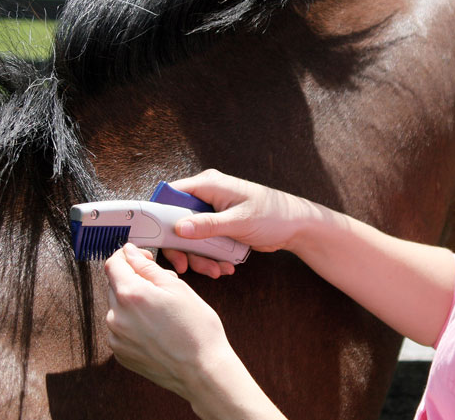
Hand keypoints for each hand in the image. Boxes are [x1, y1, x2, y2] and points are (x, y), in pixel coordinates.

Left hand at [104, 244, 235, 398]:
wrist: (202, 371)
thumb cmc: (196, 329)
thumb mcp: (178, 288)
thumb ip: (148, 268)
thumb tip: (130, 253)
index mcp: (130, 295)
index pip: (112, 264)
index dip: (127, 256)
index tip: (141, 258)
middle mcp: (116, 317)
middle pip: (115, 285)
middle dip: (134, 280)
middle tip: (161, 287)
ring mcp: (116, 338)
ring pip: (118, 308)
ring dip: (133, 303)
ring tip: (162, 312)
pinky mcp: (120, 354)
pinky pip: (121, 329)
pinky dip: (134, 324)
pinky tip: (157, 329)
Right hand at [162, 170, 318, 276]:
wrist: (295, 226)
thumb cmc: (273, 214)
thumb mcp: (238, 221)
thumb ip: (208, 225)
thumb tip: (179, 228)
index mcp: (208, 184)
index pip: (171, 195)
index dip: (160, 216)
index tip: (158, 239)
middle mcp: (206, 196)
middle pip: (177, 221)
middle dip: (183, 246)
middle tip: (186, 265)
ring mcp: (212, 213)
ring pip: (190, 236)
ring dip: (199, 256)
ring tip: (216, 270)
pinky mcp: (218, 227)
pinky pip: (204, 243)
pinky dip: (210, 257)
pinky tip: (223, 267)